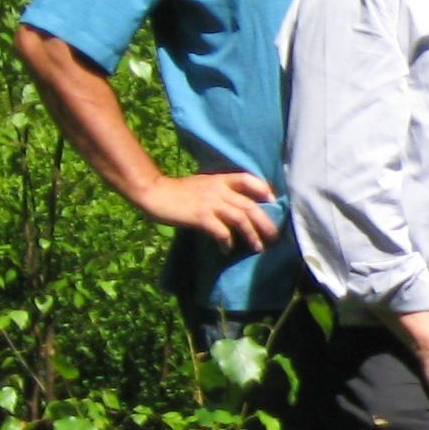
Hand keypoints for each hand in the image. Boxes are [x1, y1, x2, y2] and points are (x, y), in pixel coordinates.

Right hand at [137, 169, 279, 252]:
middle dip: (265, 222)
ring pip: (241, 219)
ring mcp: (210, 203)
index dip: (264, 190)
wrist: (154, 192)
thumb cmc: (178, 191)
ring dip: (252, 235)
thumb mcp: (203, 184)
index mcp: (220, 179)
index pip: (249, 179)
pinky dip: (227, 242)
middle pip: (250, 206)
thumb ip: (220, 190)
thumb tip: (238, 205)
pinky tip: (227, 250)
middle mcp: (219, 190)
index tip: (274, 203)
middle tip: (274, 236)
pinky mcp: (201, 217)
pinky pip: (222, 232)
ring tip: (258, 248)